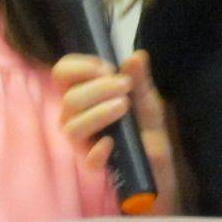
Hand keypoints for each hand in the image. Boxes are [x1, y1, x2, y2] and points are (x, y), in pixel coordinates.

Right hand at [54, 51, 175, 206]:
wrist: (159, 163)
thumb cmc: (146, 127)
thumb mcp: (148, 99)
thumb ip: (140, 79)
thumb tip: (136, 56)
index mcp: (84, 95)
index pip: (62, 74)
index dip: (79, 67)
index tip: (107, 68)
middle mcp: (76, 117)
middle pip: (69, 99)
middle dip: (98, 88)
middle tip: (126, 86)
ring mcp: (83, 142)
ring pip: (72, 127)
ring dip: (97, 113)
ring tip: (124, 106)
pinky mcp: (95, 165)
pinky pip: (87, 159)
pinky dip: (98, 149)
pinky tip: (112, 142)